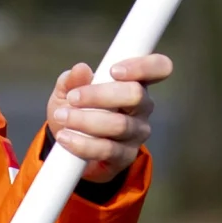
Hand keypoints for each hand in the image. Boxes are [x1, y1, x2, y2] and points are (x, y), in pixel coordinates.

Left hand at [47, 53, 169, 183]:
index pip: (158, 68)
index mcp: (134, 82)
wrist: (68, 146)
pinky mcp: (126, 156)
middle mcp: (142, 107)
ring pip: (120, 125)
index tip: (113, 70)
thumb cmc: (75, 110)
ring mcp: (137, 133)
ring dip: (86, 120)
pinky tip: (66, 138)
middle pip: (136, 95)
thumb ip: (72, 79)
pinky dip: (83, 143)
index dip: (143, 66)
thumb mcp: (67, 91)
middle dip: (100, 95)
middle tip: (73, 98)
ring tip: (62, 117)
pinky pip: (108, 150)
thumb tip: (80, 69)